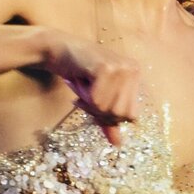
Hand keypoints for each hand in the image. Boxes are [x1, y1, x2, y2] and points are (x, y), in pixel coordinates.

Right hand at [45, 32, 140, 146]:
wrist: (58, 49)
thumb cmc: (79, 72)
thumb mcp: (97, 96)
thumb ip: (108, 119)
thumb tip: (118, 144)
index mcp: (135, 75)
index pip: (131, 116)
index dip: (110, 117)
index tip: (94, 104)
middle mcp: (132, 69)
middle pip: (121, 114)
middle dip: (99, 111)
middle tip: (85, 96)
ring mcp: (121, 67)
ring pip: (109, 109)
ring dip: (89, 103)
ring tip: (83, 86)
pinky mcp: (105, 68)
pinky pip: (97, 100)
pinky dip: (84, 97)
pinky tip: (80, 82)